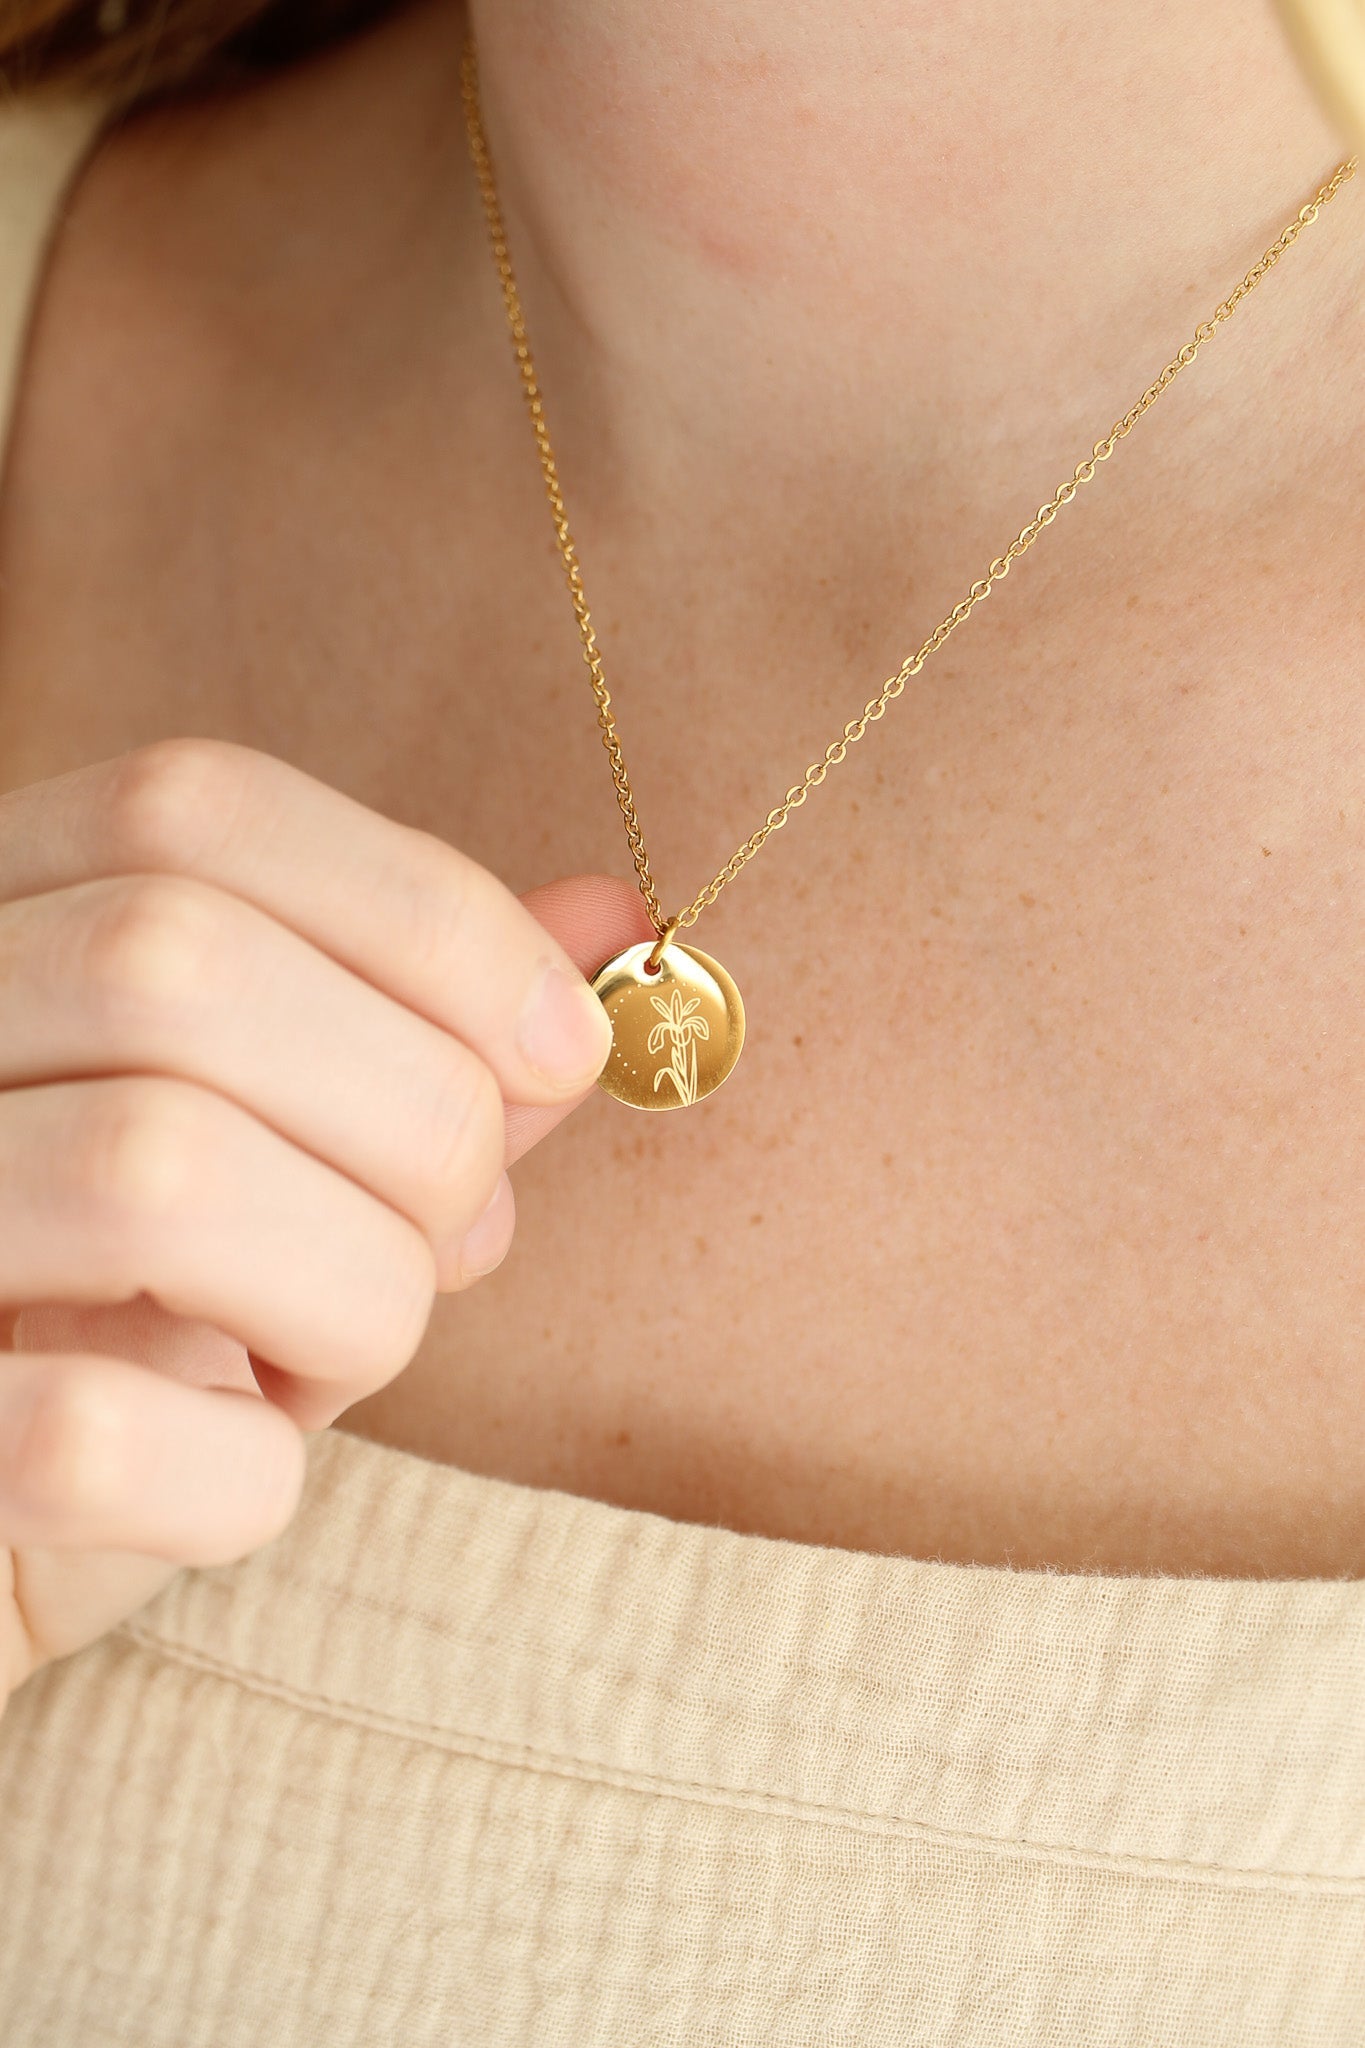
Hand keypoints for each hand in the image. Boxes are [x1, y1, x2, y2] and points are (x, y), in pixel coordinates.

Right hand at [0, 738, 653, 1703]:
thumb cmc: (114, 1352)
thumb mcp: (275, 1179)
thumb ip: (415, 1045)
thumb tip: (607, 919)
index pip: (191, 809)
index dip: (424, 910)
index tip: (565, 1045)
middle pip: (181, 961)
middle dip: (416, 1113)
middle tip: (455, 1238)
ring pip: (155, 1170)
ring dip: (355, 1289)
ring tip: (335, 1356)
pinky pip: (87, 1437)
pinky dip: (239, 1478)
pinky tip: (237, 1478)